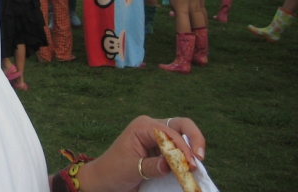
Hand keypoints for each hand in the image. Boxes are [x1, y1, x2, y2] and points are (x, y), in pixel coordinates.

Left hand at [79, 116, 204, 191]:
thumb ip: (151, 166)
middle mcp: (152, 128)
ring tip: (196, 166)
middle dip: (194, 138)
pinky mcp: (161, 150)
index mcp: (142, 126)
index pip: (168, 132)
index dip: (181, 147)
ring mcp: (158, 138)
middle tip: (200, 158)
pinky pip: (178, 150)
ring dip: (191, 149)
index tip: (190, 164)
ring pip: (182, 136)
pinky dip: (186, 158)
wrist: (105, 179)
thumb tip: (169, 165)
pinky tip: (190, 168)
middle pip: (181, 125)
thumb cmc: (113, 171)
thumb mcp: (131, 169)